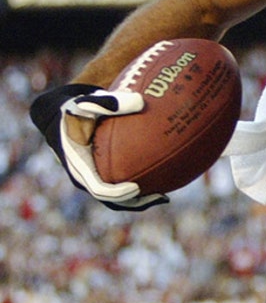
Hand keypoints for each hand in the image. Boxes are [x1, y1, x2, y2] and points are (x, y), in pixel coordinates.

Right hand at [29, 84, 168, 210]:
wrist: (62, 114)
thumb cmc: (76, 108)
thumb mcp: (86, 103)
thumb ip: (109, 102)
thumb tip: (140, 101)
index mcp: (80, 167)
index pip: (99, 189)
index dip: (117, 193)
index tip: (136, 188)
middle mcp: (88, 176)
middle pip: (113, 199)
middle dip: (136, 201)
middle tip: (160, 196)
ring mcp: (96, 175)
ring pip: (120, 194)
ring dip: (141, 197)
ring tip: (165, 195)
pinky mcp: (104, 169)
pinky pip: (124, 179)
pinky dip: (141, 179)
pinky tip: (165, 172)